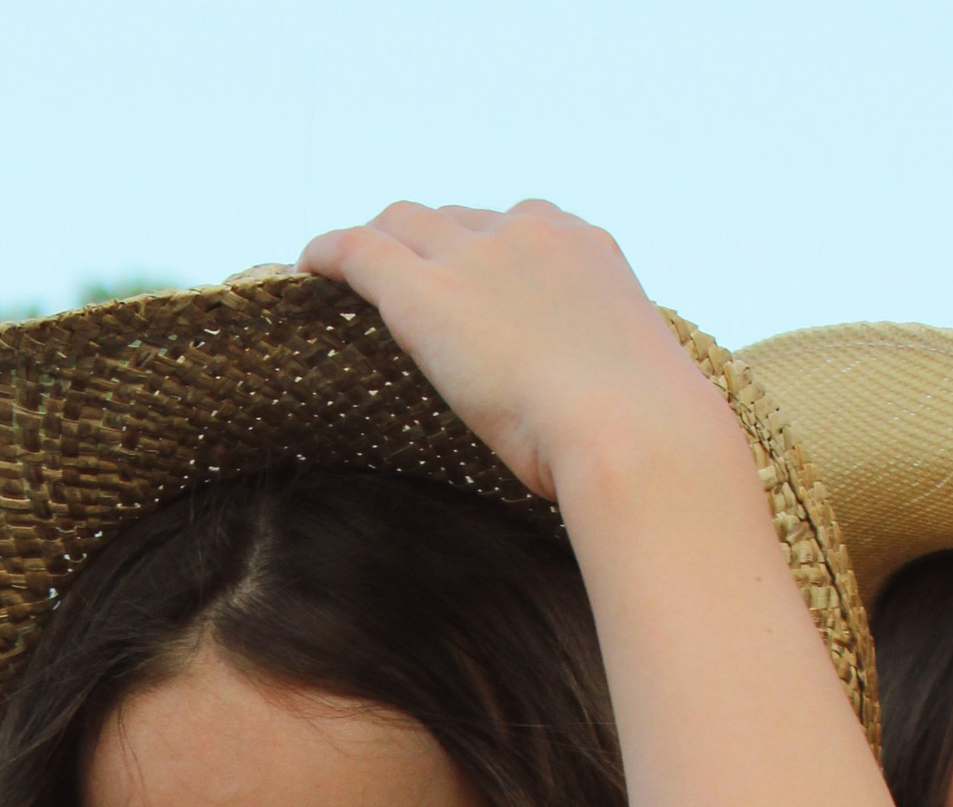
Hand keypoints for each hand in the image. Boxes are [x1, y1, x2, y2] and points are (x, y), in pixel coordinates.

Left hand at [296, 198, 720, 509]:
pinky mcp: (425, 293)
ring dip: (378, 243)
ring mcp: (474, 258)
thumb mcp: (625, 390)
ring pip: (405, 224)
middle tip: (402, 279)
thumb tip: (590, 423)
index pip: (517, 233)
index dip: (483, 256)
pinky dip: (331, 252)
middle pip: (455, 220)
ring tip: (347, 271)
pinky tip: (309, 266)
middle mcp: (528, 234)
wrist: (634, 436)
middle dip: (428, 244)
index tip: (468, 286)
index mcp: (584, 250)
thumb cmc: (643, 440)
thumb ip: (594, 378)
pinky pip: (361, 251)